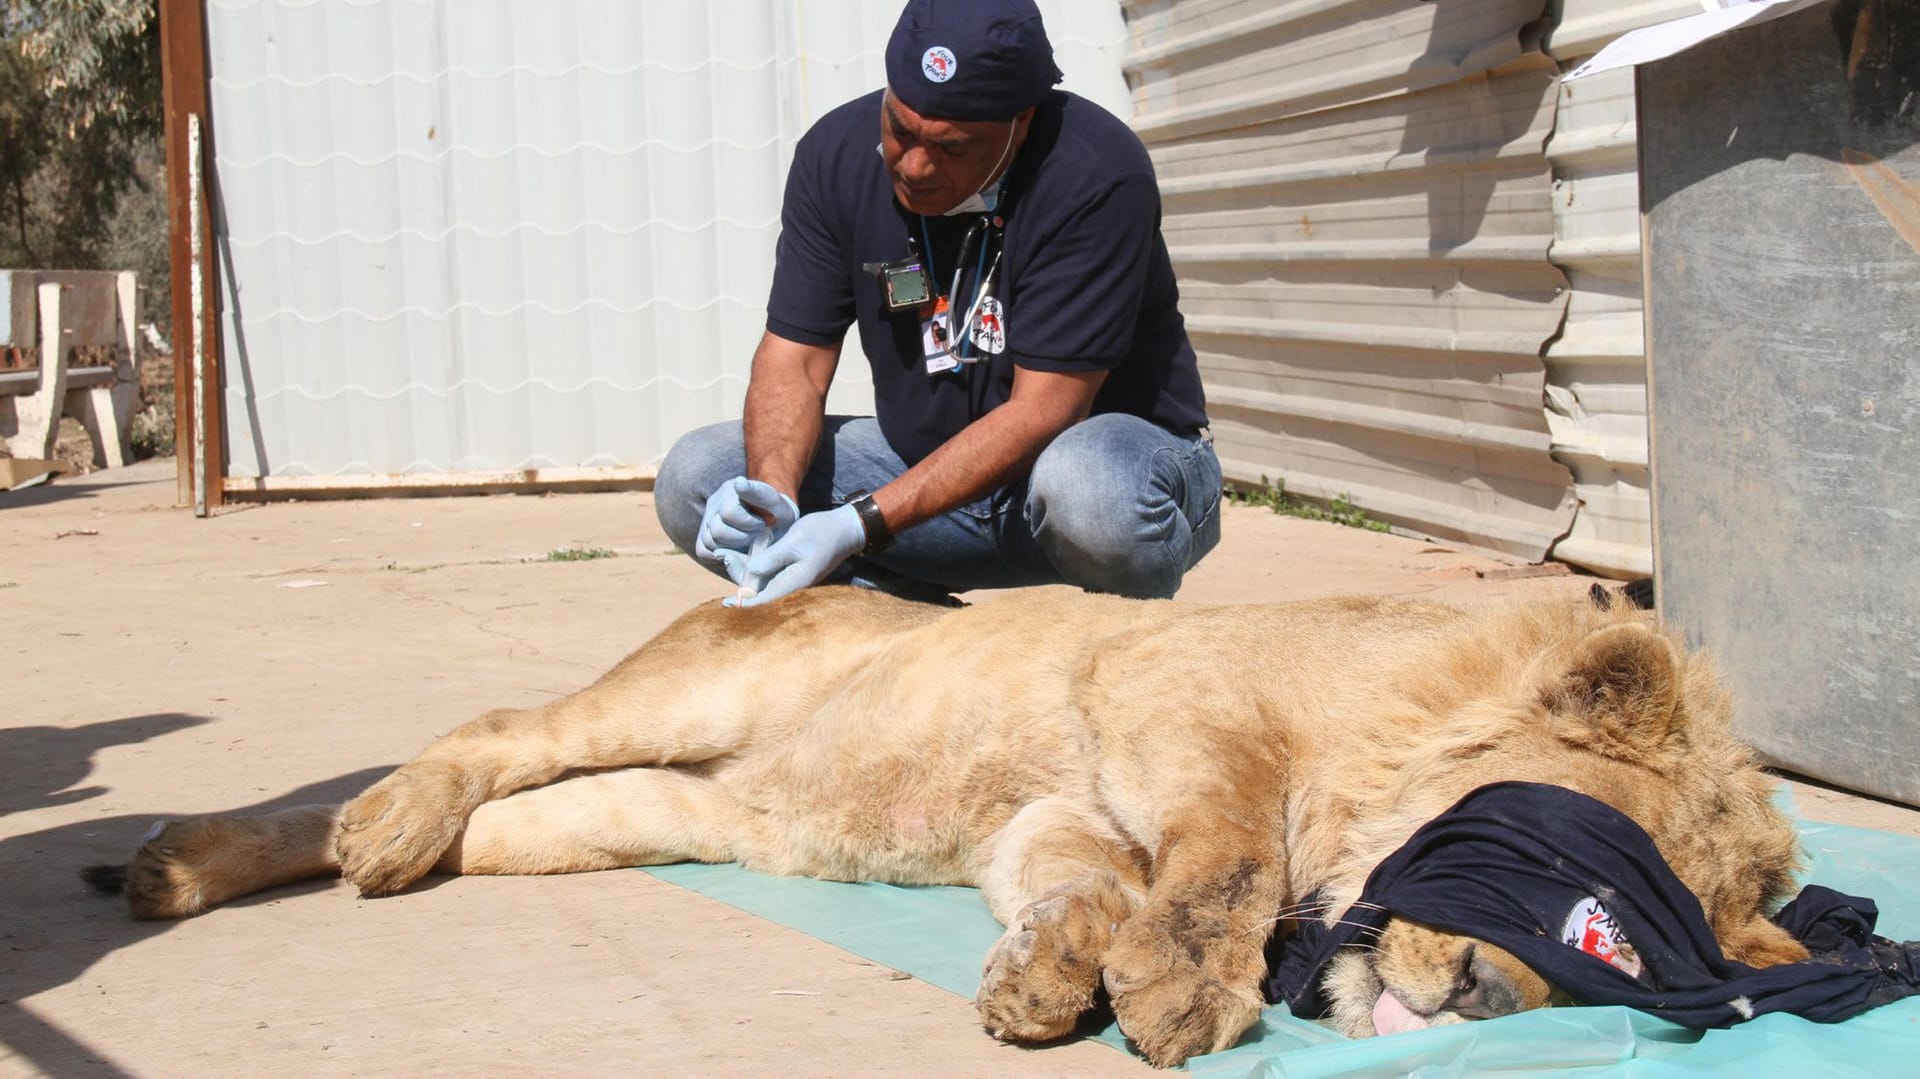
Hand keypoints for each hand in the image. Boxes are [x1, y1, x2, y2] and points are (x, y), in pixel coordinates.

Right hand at [695, 477, 797, 581]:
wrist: (774, 525)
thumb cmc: (778, 516)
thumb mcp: (779, 505)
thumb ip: (760, 494)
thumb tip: (739, 484)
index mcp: (733, 488)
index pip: (730, 510)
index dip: (747, 520)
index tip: (755, 509)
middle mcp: (716, 500)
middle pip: (718, 529)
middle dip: (742, 537)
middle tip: (758, 534)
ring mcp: (707, 517)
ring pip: (709, 540)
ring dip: (732, 546)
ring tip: (749, 540)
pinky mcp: (702, 536)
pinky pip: (703, 549)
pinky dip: (720, 553)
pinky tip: (737, 548)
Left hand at [725, 504, 865, 607]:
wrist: (845, 529)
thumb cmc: (822, 533)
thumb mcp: (795, 541)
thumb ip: (771, 558)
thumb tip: (749, 573)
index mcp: (794, 582)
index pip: (765, 600)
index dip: (744, 603)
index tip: (726, 604)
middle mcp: (792, 585)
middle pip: (760, 592)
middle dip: (740, 581)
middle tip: (723, 557)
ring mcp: (792, 578)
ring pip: (762, 582)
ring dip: (745, 572)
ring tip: (726, 555)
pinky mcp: (791, 570)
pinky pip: (769, 574)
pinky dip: (755, 566)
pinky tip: (743, 555)